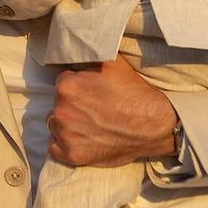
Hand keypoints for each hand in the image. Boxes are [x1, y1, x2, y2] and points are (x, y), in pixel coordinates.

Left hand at [48, 61, 177, 166]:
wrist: (153, 125)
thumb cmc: (133, 92)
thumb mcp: (112, 62)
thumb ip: (88, 57)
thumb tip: (77, 52)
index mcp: (66, 87)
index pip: (62, 82)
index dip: (77, 85)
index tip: (91, 91)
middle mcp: (61, 112)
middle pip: (58, 104)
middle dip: (71, 104)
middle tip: (93, 108)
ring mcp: (66, 136)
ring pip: (55, 125)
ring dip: (67, 124)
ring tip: (90, 123)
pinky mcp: (72, 155)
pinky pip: (55, 147)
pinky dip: (64, 144)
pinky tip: (82, 138)